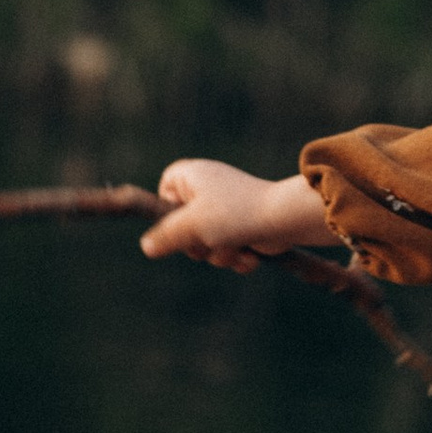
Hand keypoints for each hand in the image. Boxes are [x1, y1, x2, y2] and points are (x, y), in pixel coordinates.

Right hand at [140, 159, 324, 268]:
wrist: (285, 220)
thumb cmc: (236, 215)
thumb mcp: (192, 226)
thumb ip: (165, 236)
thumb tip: (146, 247)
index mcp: (191, 176)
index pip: (163, 191)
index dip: (168, 213)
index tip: (180, 223)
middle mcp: (207, 188)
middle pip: (182, 227)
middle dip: (198, 244)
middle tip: (211, 241)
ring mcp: (226, 208)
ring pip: (206, 244)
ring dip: (220, 255)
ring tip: (236, 247)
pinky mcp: (242, 226)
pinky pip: (226, 249)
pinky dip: (236, 256)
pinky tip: (249, 255)